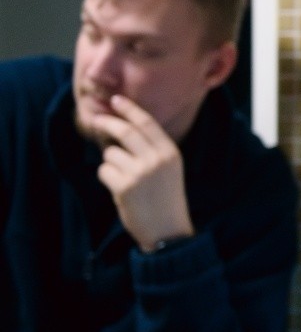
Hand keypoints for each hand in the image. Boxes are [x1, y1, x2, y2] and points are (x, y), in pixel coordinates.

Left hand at [89, 94, 194, 250]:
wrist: (168, 231)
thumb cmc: (166, 200)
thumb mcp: (169, 170)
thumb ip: (152, 150)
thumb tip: (122, 129)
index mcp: (171, 152)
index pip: (147, 123)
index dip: (130, 109)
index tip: (117, 100)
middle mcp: (157, 159)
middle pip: (125, 132)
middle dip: (108, 123)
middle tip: (97, 119)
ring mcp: (141, 172)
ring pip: (111, 153)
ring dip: (111, 164)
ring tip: (125, 181)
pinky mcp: (125, 187)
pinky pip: (104, 171)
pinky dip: (107, 179)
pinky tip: (121, 191)